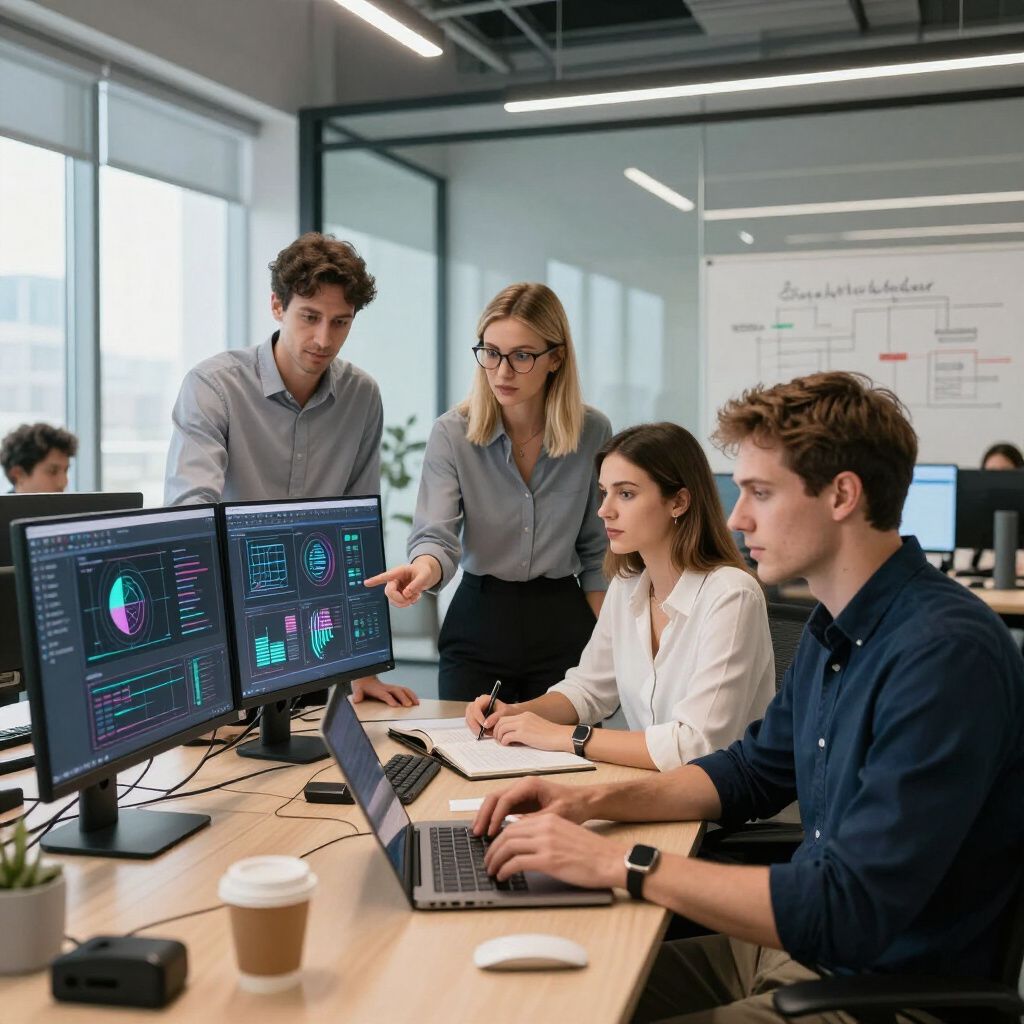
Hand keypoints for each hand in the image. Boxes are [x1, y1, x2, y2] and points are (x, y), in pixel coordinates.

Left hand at [351, 676, 418, 706]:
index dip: (390, 699)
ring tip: (416, 703)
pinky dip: (411, 694)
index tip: (396, 705)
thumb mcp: (357, 689)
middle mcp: (385, 687)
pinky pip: (404, 690)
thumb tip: (357, 699)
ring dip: (410, 696)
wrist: (364, 677)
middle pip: (396, 691)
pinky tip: (415, 700)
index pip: (385, 694)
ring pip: (403, 689)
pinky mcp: (393, 688)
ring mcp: (390, 687)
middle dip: (403, 698)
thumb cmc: (361, 686)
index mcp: (377, 689)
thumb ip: (357, 694)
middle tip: (409, 705)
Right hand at [363, 557, 438, 606]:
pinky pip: (399, 603)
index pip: (385, 576)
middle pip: (389, 592)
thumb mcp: (424, 576)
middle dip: (400, 599)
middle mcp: (395, 581)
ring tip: (414, 597)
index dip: (375, 580)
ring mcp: (396, 588)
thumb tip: (406, 593)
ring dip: (404, 602)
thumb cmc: (424, 571)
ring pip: (393, 600)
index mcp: (399, 572)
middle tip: (410, 598)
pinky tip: (414, 598)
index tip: (366, 583)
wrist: (427, 575)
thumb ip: (416, 584)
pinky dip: (407, 603)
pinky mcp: (399, 595)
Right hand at [465, 695, 512, 733]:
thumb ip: (495, 717)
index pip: (476, 707)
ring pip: (468, 718)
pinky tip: (479, 733)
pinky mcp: (474, 718)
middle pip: (469, 712)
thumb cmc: (507, 711)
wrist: (509, 715)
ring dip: (472, 727)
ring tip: (480, 734)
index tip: (484, 725)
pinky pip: (470, 723)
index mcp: (484, 699)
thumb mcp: (504, 712)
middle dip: (474, 723)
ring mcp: (474, 710)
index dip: (478, 716)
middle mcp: (477, 703)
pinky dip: (473, 729)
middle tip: (480, 732)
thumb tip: (486, 724)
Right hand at [472, 775, 589, 837]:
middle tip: (477, 832)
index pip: (505, 799)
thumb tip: (516, 830)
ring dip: (486, 816)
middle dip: (484, 814)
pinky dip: (494, 818)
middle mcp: (522, 786)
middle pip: (495, 797)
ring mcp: (520, 793)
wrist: (584, 801)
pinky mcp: (521, 802)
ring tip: (479, 833)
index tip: (490, 832)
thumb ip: (535, 821)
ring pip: (496, 802)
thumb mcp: (556, 815)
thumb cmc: (574, 805)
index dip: (495, 816)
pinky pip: (502, 808)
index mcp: (529, 785)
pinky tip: (490, 832)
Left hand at [483, 814, 627, 889]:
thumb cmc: (593, 853)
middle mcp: (545, 827)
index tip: (493, 849)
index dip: (499, 838)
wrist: (611, 860)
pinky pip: (516, 863)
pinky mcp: (548, 860)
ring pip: (508, 847)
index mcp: (549, 819)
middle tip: (487, 862)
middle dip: (493, 849)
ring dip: (495, 860)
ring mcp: (546, 843)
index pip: (514, 825)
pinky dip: (505, 870)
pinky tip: (503, 876)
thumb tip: (526, 848)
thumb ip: (546, 836)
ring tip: (492, 871)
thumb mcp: (565, 835)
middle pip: (507, 835)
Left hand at [492, 712, 571, 752]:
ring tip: (504, 744)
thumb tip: (512, 736)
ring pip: (501, 728)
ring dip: (500, 737)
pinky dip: (505, 742)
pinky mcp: (523, 734)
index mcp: (525, 715)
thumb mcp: (535, 726)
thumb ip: (524, 727)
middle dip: (496, 731)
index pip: (505, 717)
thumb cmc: (550, 736)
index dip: (499, 726)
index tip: (500, 734)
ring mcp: (522, 725)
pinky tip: (509, 745)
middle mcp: (522, 717)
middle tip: (499, 740)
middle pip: (501, 721)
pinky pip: (506, 737)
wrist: (561, 736)